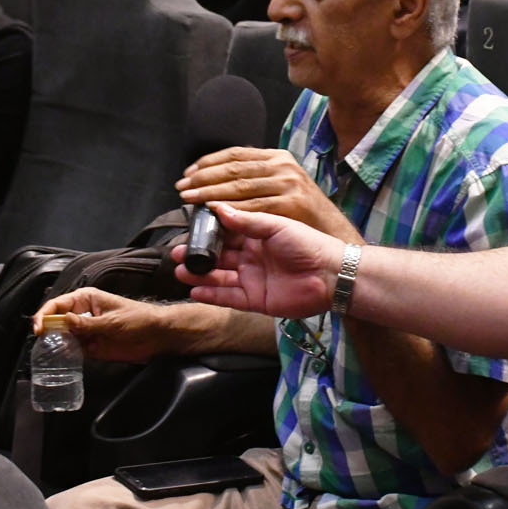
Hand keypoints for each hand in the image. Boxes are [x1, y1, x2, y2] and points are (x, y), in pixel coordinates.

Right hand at [34, 288, 179, 362]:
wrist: (158, 336)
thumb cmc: (138, 320)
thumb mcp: (112, 321)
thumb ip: (87, 324)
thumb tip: (63, 321)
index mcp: (86, 299)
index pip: (58, 304)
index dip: (45, 314)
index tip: (38, 328)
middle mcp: (83, 314)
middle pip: (57, 321)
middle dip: (48, 331)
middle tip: (43, 343)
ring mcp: (87, 331)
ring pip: (63, 337)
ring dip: (56, 344)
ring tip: (51, 353)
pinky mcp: (92, 347)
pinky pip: (74, 350)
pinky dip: (67, 355)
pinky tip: (63, 360)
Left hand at [177, 147, 359, 239]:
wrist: (333, 233)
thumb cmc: (303, 215)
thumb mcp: (283, 186)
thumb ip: (256, 179)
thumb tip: (219, 181)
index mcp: (279, 158)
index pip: (236, 154)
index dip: (209, 162)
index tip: (189, 173)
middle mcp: (283, 167)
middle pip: (233, 169)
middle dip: (204, 177)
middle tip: (182, 187)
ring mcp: (287, 184)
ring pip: (238, 185)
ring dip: (209, 192)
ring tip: (189, 198)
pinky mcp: (289, 203)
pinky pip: (251, 205)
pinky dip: (229, 208)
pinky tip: (212, 211)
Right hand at [179, 203, 343, 318]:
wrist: (331, 274)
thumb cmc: (308, 244)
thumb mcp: (275, 226)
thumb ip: (246, 220)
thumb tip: (218, 208)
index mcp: (258, 236)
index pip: (226, 233)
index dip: (207, 233)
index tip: (188, 229)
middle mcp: (253, 257)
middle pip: (218, 257)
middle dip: (197, 255)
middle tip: (177, 253)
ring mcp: (253, 279)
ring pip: (219, 278)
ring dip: (200, 275)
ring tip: (180, 270)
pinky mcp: (256, 300)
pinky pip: (228, 297)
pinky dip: (211, 294)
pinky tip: (194, 290)